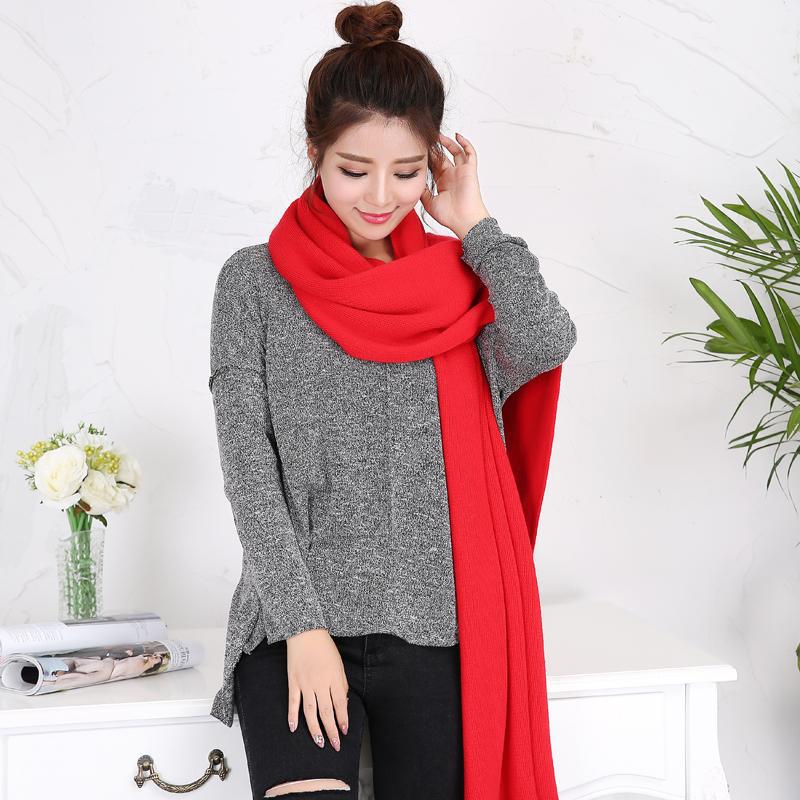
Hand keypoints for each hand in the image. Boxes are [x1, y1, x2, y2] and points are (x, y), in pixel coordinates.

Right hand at [286, 628, 348, 751]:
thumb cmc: (324, 647)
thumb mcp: (339, 664)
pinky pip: (293, 702)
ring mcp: (305, 683)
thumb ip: (341, 684)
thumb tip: (343, 703)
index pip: (340, 704)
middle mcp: (320, 683)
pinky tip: (293, 728)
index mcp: (334, 678)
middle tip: (335, 744)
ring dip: (315, 729)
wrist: (305, 632)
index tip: (344, 731)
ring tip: (319, 742)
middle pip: (326, 712)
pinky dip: (292, 716)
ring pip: (310, 712)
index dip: (343, 720)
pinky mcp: (293, 682)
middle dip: (332, 731)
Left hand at [420, 132, 491, 239]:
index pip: (434, 165)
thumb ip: (422, 190)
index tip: (417, 149)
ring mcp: (461, 172)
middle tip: (425, 139)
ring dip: (448, 143)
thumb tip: (414, 179)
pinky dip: (465, 143)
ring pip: (455, 152)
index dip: (427, 157)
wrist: (463, 221)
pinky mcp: (470, 170)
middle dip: (434, 148)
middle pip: (443, 157)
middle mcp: (452, 175)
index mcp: (442, 182)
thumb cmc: (449, 216)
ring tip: (438, 135)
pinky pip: (470, 153)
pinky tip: (457, 135)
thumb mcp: (429, 202)